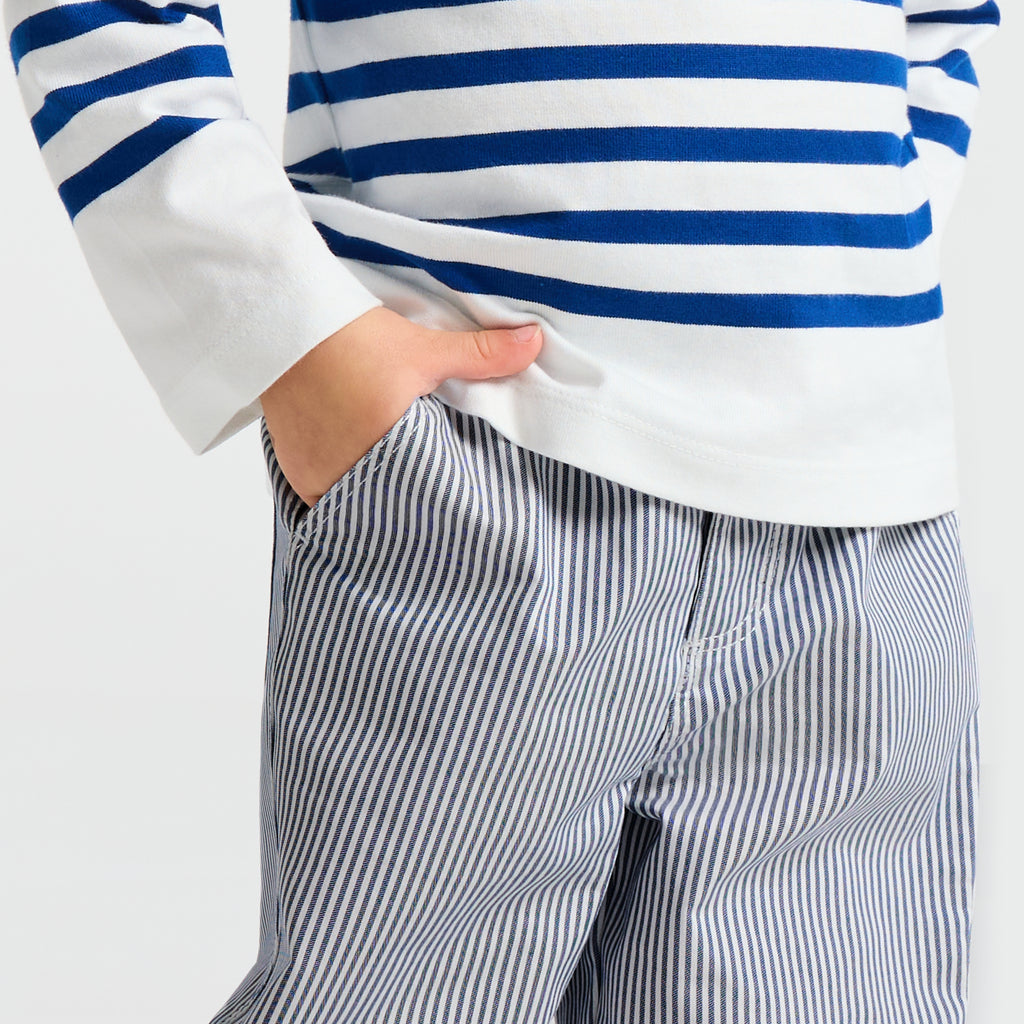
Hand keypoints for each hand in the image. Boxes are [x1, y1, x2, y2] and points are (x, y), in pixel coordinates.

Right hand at [259, 306, 542, 507]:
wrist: (281, 322)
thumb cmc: (347, 336)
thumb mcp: (422, 346)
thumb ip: (481, 354)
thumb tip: (535, 342)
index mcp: (383, 450)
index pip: (426, 497)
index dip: (443, 503)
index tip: (461, 510)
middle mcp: (345, 474)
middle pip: (389, 507)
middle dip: (411, 503)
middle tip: (433, 501)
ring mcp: (316, 478)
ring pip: (358, 506)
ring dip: (377, 498)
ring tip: (399, 489)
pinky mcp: (296, 473)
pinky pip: (327, 497)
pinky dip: (347, 489)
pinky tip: (362, 476)